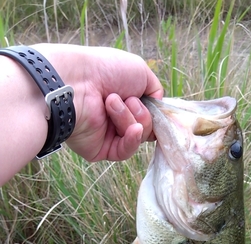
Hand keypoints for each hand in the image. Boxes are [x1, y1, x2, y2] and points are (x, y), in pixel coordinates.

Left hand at [34, 44, 163, 161]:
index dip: (155, 113)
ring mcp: (108, 135)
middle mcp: (116, 119)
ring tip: (111, 102)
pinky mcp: (100, 150)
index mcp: (125, 101)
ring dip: (129, 118)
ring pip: (137, 137)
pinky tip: (133, 129)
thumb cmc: (104, 70)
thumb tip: (157, 106)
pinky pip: (125, 151)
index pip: (149, 115)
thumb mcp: (140, 71)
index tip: (156, 107)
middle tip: (128, 99)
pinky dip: (132, 139)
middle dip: (142, 113)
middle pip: (147, 128)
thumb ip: (155, 90)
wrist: (76, 82)